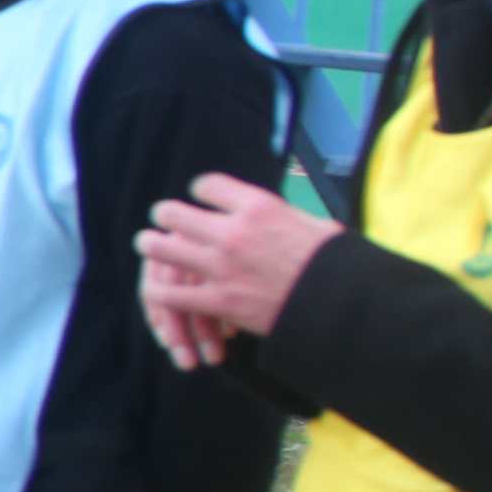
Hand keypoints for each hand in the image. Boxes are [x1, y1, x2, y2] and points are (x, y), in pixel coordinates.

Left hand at [138, 170, 338, 369]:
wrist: (341, 305)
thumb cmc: (334, 265)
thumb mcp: (315, 224)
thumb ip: (284, 215)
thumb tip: (275, 212)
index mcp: (259, 207)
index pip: (206, 186)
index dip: (199, 190)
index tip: (199, 197)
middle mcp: (234, 232)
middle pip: (172, 213)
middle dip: (164, 216)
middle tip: (163, 220)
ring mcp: (222, 268)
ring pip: (160, 249)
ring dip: (152, 246)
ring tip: (149, 246)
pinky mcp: (218, 301)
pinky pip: (170, 294)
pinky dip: (159, 291)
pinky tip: (157, 288)